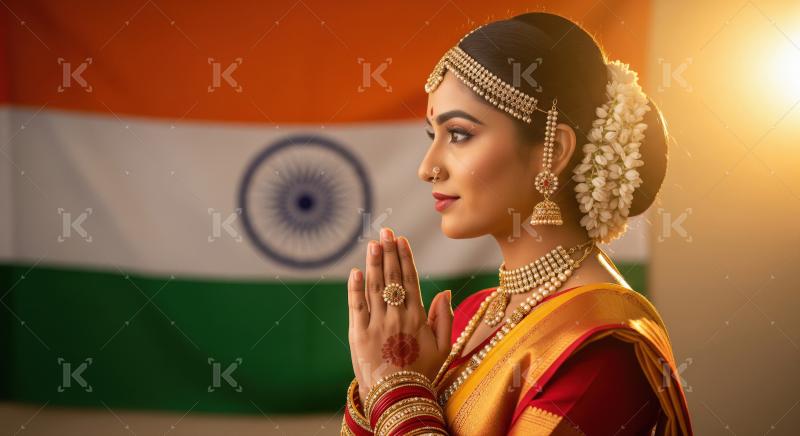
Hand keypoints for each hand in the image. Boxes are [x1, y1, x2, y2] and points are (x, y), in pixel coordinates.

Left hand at [347, 227, 452, 401]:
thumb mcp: (442, 347)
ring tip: (373, 243)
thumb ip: (445, 317)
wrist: (398, 397)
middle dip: (389, 252)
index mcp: (417, 317)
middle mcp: (397, 316)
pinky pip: (356, 306)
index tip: (402, 239)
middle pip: (392, 277)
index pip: (410, 280)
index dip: (405, 258)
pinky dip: (355, 287)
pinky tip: (356, 271)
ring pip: (374, 286)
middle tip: (386, 231)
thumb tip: (445, 291)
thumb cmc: (422, 373)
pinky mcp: (358, 334)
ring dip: (373, 263)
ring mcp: (376, 324)